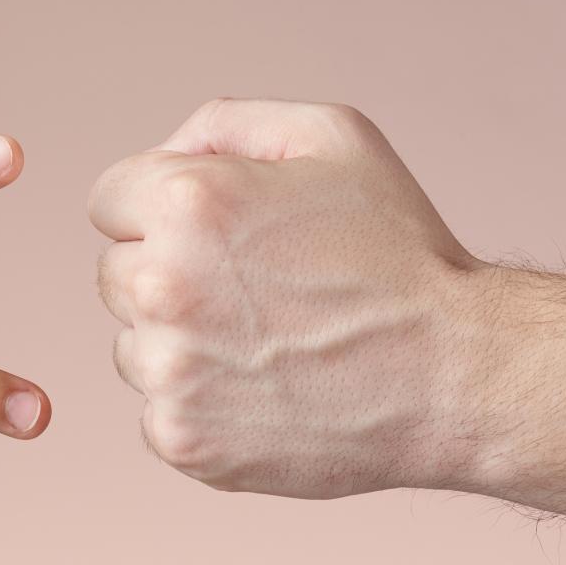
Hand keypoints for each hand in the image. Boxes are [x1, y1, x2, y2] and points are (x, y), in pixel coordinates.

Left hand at [89, 99, 483, 498]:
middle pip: (113, 274)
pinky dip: (198, 405)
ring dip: (178, 343)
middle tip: (252, 290)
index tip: (216, 235)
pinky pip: (156, 410)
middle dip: (166, 274)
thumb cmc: (400, 253)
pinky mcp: (180, 439)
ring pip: (131, 346)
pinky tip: (264, 393)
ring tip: (266, 345)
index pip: (109, 200)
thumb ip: (223, 124)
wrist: (456, 377)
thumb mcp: (331, 137)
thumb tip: (159, 155)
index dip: (161, 211)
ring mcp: (167, 371)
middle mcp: (160, 285)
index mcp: (186, 202)